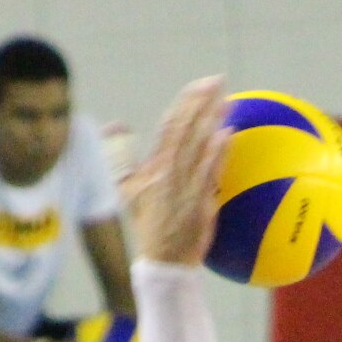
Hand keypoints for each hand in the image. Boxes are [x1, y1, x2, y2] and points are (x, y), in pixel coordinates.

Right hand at [122, 76, 230, 264]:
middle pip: (186, 129)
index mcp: (155, 166)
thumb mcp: (128, 189)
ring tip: (226, 99)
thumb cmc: (150, 226)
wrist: (164, 261)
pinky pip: (210, 171)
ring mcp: (186, 186)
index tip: (201, 84)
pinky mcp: (200, 202)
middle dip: (201, 102)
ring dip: (212, 120)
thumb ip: (123, 155)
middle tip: (218, 81)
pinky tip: (228, 133)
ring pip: (198, 146)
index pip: (171, 125)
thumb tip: (113, 125)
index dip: (186, 102)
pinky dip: (218, 151)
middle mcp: (169, 172)